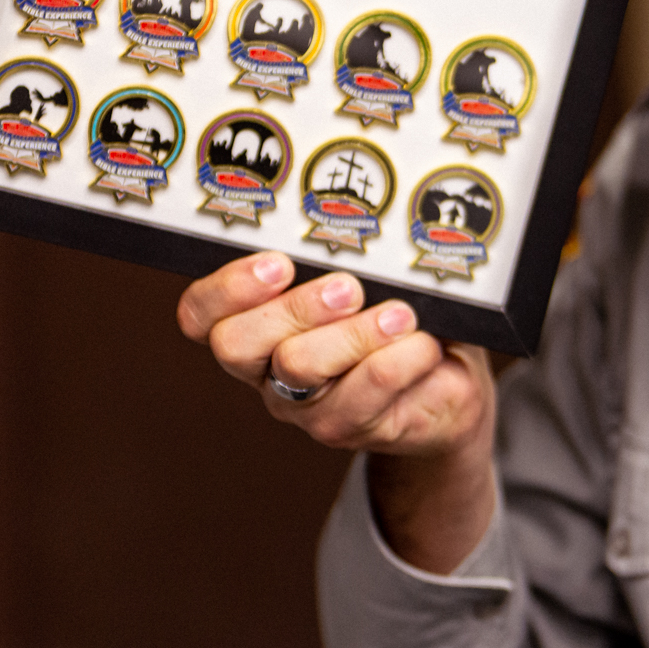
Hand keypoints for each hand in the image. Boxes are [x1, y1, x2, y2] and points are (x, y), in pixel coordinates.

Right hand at [177, 251, 496, 571]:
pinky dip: (401, 361)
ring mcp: (304, 405)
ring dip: (355, 333)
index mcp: (255, 322)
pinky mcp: (350, 428)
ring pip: (299, 367)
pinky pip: (364, 394)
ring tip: (400, 314)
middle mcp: (266, 368)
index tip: (277, 264)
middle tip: (347, 287)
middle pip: (236, 344)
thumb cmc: (399, 310)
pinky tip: (425, 343)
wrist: (448, 378)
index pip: (200, 314)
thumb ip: (350, 253)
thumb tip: (357, 220)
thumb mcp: (371, 276)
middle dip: (293, 308)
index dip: (224, 289)